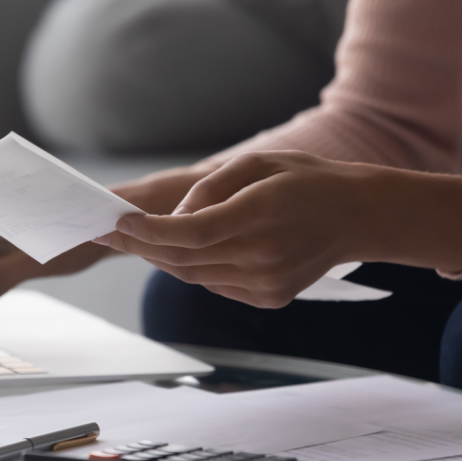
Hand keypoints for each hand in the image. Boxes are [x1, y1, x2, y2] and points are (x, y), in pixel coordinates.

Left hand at [93, 151, 461, 307]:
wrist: (357, 216)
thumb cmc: (304, 180)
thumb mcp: (258, 163)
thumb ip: (210, 188)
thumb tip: (174, 216)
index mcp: (260, 215)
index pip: (189, 232)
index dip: (147, 230)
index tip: (114, 222)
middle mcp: (262, 255)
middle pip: (182, 257)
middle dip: (138, 244)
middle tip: (104, 231)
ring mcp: (267, 283)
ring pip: (192, 274)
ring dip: (159, 256)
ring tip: (132, 238)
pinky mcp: (268, 297)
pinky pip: (213, 283)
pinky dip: (190, 267)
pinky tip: (175, 250)